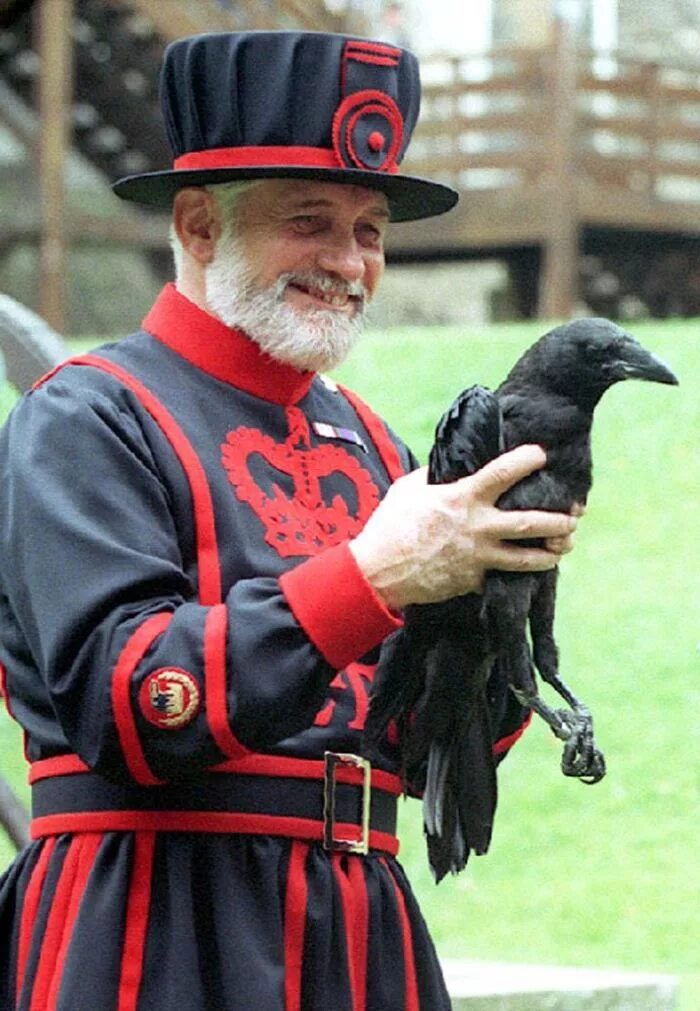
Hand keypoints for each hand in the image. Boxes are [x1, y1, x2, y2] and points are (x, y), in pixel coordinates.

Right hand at [350, 445, 577, 609]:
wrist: (378, 573)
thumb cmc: (390, 526)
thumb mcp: (409, 490)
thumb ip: (435, 476)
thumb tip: (451, 464)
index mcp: (462, 498)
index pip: (503, 473)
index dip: (527, 460)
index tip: (542, 454)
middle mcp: (477, 527)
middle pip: (530, 523)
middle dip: (558, 519)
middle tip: (574, 515)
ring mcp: (478, 557)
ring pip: (527, 558)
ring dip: (551, 552)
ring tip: (565, 546)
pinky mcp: (474, 581)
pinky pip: (503, 577)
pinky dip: (518, 573)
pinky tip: (530, 568)